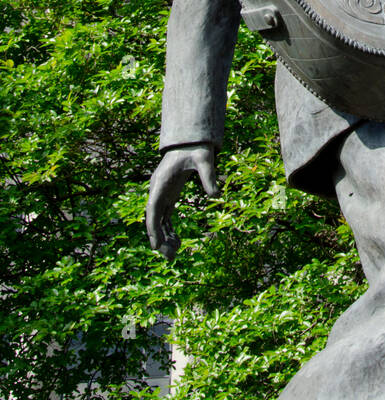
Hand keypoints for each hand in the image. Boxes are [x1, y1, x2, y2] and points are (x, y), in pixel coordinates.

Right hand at [146, 143, 218, 259]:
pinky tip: (177, 241)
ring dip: (164, 237)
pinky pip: (165, 217)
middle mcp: (157, 190)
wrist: (190, 141)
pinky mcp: (168, 196)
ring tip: (175, 254)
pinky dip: (169, 230)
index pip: (152, 208)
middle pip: (154, 218)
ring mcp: (161, 194)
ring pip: (158, 220)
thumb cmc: (196, 149)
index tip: (155, 246)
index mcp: (161, 182)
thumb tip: (217, 195)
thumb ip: (209, 175)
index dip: (153, 228)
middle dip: (159, 239)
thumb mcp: (204, 159)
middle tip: (170, 258)